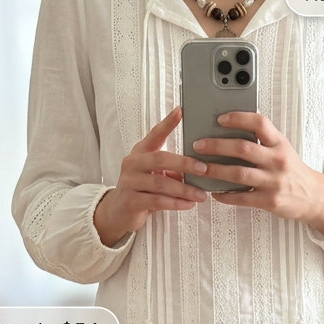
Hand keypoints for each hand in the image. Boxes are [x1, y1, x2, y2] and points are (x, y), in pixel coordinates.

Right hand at [94, 107, 208, 245]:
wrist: (118, 212)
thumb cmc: (142, 190)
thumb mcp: (154, 175)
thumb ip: (170, 170)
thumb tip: (195, 170)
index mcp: (140, 152)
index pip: (155, 134)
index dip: (167, 123)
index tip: (181, 111)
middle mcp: (132, 163)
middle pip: (160, 158)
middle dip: (184, 164)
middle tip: (204, 169)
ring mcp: (130, 182)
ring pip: (161, 183)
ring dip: (184, 189)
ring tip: (201, 195)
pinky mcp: (131, 201)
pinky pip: (157, 201)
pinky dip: (175, 203)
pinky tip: (188, 205)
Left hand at [191, 111, 323, 235]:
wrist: (313, 197)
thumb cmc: (292, 171)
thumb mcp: (283, 150)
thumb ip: (263, 141)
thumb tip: (231, 132)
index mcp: (280, 144)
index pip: (259, 123)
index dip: (238, 118)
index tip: (220, 118)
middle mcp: (277, 160)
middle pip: (243, 148)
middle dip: (217, 146)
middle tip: (198, 145)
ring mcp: (273, 182)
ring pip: (239, 173)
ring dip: (216, 170)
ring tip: (200, 168)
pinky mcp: (269, 201)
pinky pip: (242, 197)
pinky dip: (225, 195)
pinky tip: (214, 192)